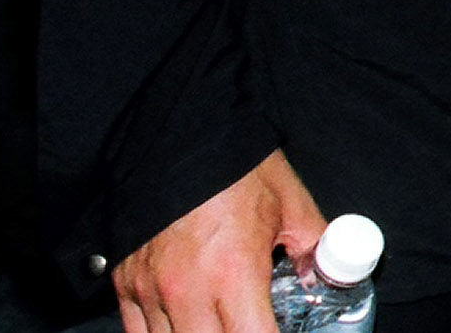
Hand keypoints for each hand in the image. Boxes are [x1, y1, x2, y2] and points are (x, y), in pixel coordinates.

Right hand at [113, 149, 323, 332]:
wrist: (176, 137)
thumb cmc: (235, 168)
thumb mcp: (289, 203)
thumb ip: (312, 246)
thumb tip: (325, 274)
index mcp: (234, 273)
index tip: (280, 332)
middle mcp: (188, 291)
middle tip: (251, 324)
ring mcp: (152, 292)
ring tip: (222, 325)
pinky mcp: (125, 286)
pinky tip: (187, 326)